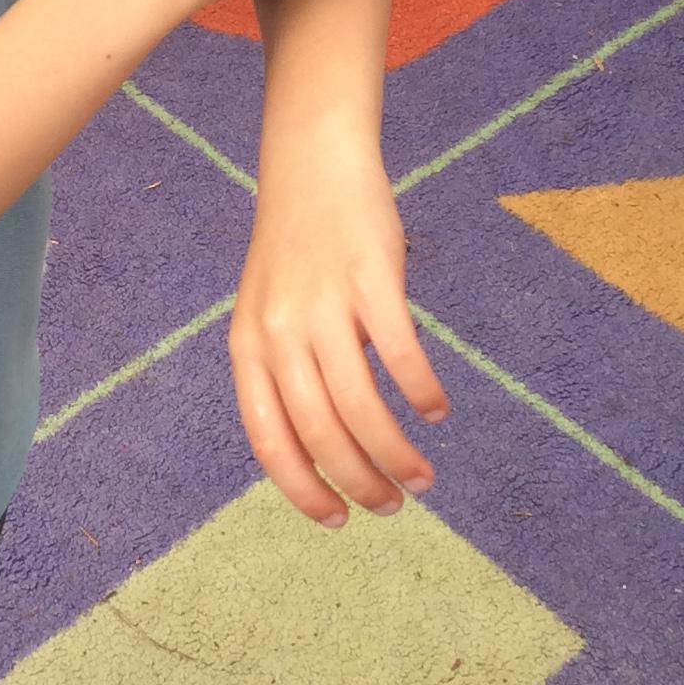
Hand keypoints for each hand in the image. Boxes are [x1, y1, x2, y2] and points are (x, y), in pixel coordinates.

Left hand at [232, 147, 448, 523]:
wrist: (312, 162)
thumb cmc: (295, 245)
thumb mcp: (268, 312)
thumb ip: (285, 372)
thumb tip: (324, 445)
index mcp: (247, 345)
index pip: (269, 439)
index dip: (301, 488)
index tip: (336, 522)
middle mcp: (279, 330)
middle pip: (320, 432)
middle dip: (359, 482)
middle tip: (393, 506)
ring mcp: (324, 304)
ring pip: (360, 405)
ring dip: (394, 453)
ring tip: (422, 478)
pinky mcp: (370, 278)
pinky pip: (400, 353)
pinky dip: (420, 391)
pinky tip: (436, 412)